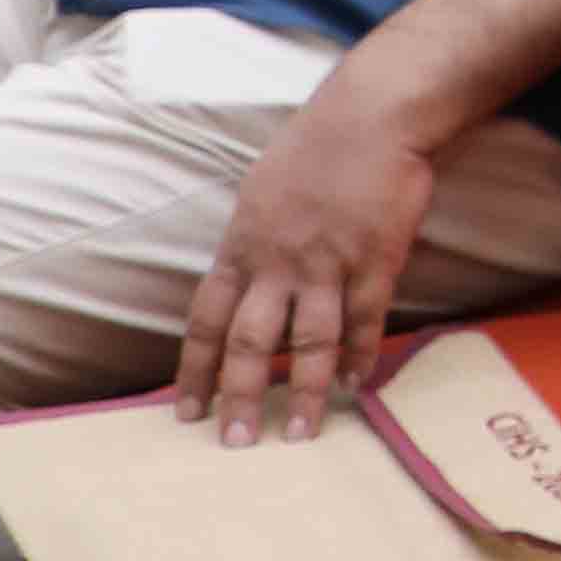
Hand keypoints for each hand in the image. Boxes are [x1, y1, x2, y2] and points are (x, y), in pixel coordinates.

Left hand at [179, 81, 436, 440]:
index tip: (186, 412)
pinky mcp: (374, 261)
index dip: (193, 371)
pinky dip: (359, 355)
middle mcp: (277, 263)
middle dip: (238, 397)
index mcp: (241, 247)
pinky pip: (363, 320)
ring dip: (301, 392)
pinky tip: (355, 384)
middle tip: (233, 442)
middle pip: (248, 343)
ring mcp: (327, 264)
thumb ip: (249, 243)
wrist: (370, 118)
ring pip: (307, 342)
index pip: (205, 322)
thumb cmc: (313, 149)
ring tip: (298, 433)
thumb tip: (241, 281)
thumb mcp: (260, 193)